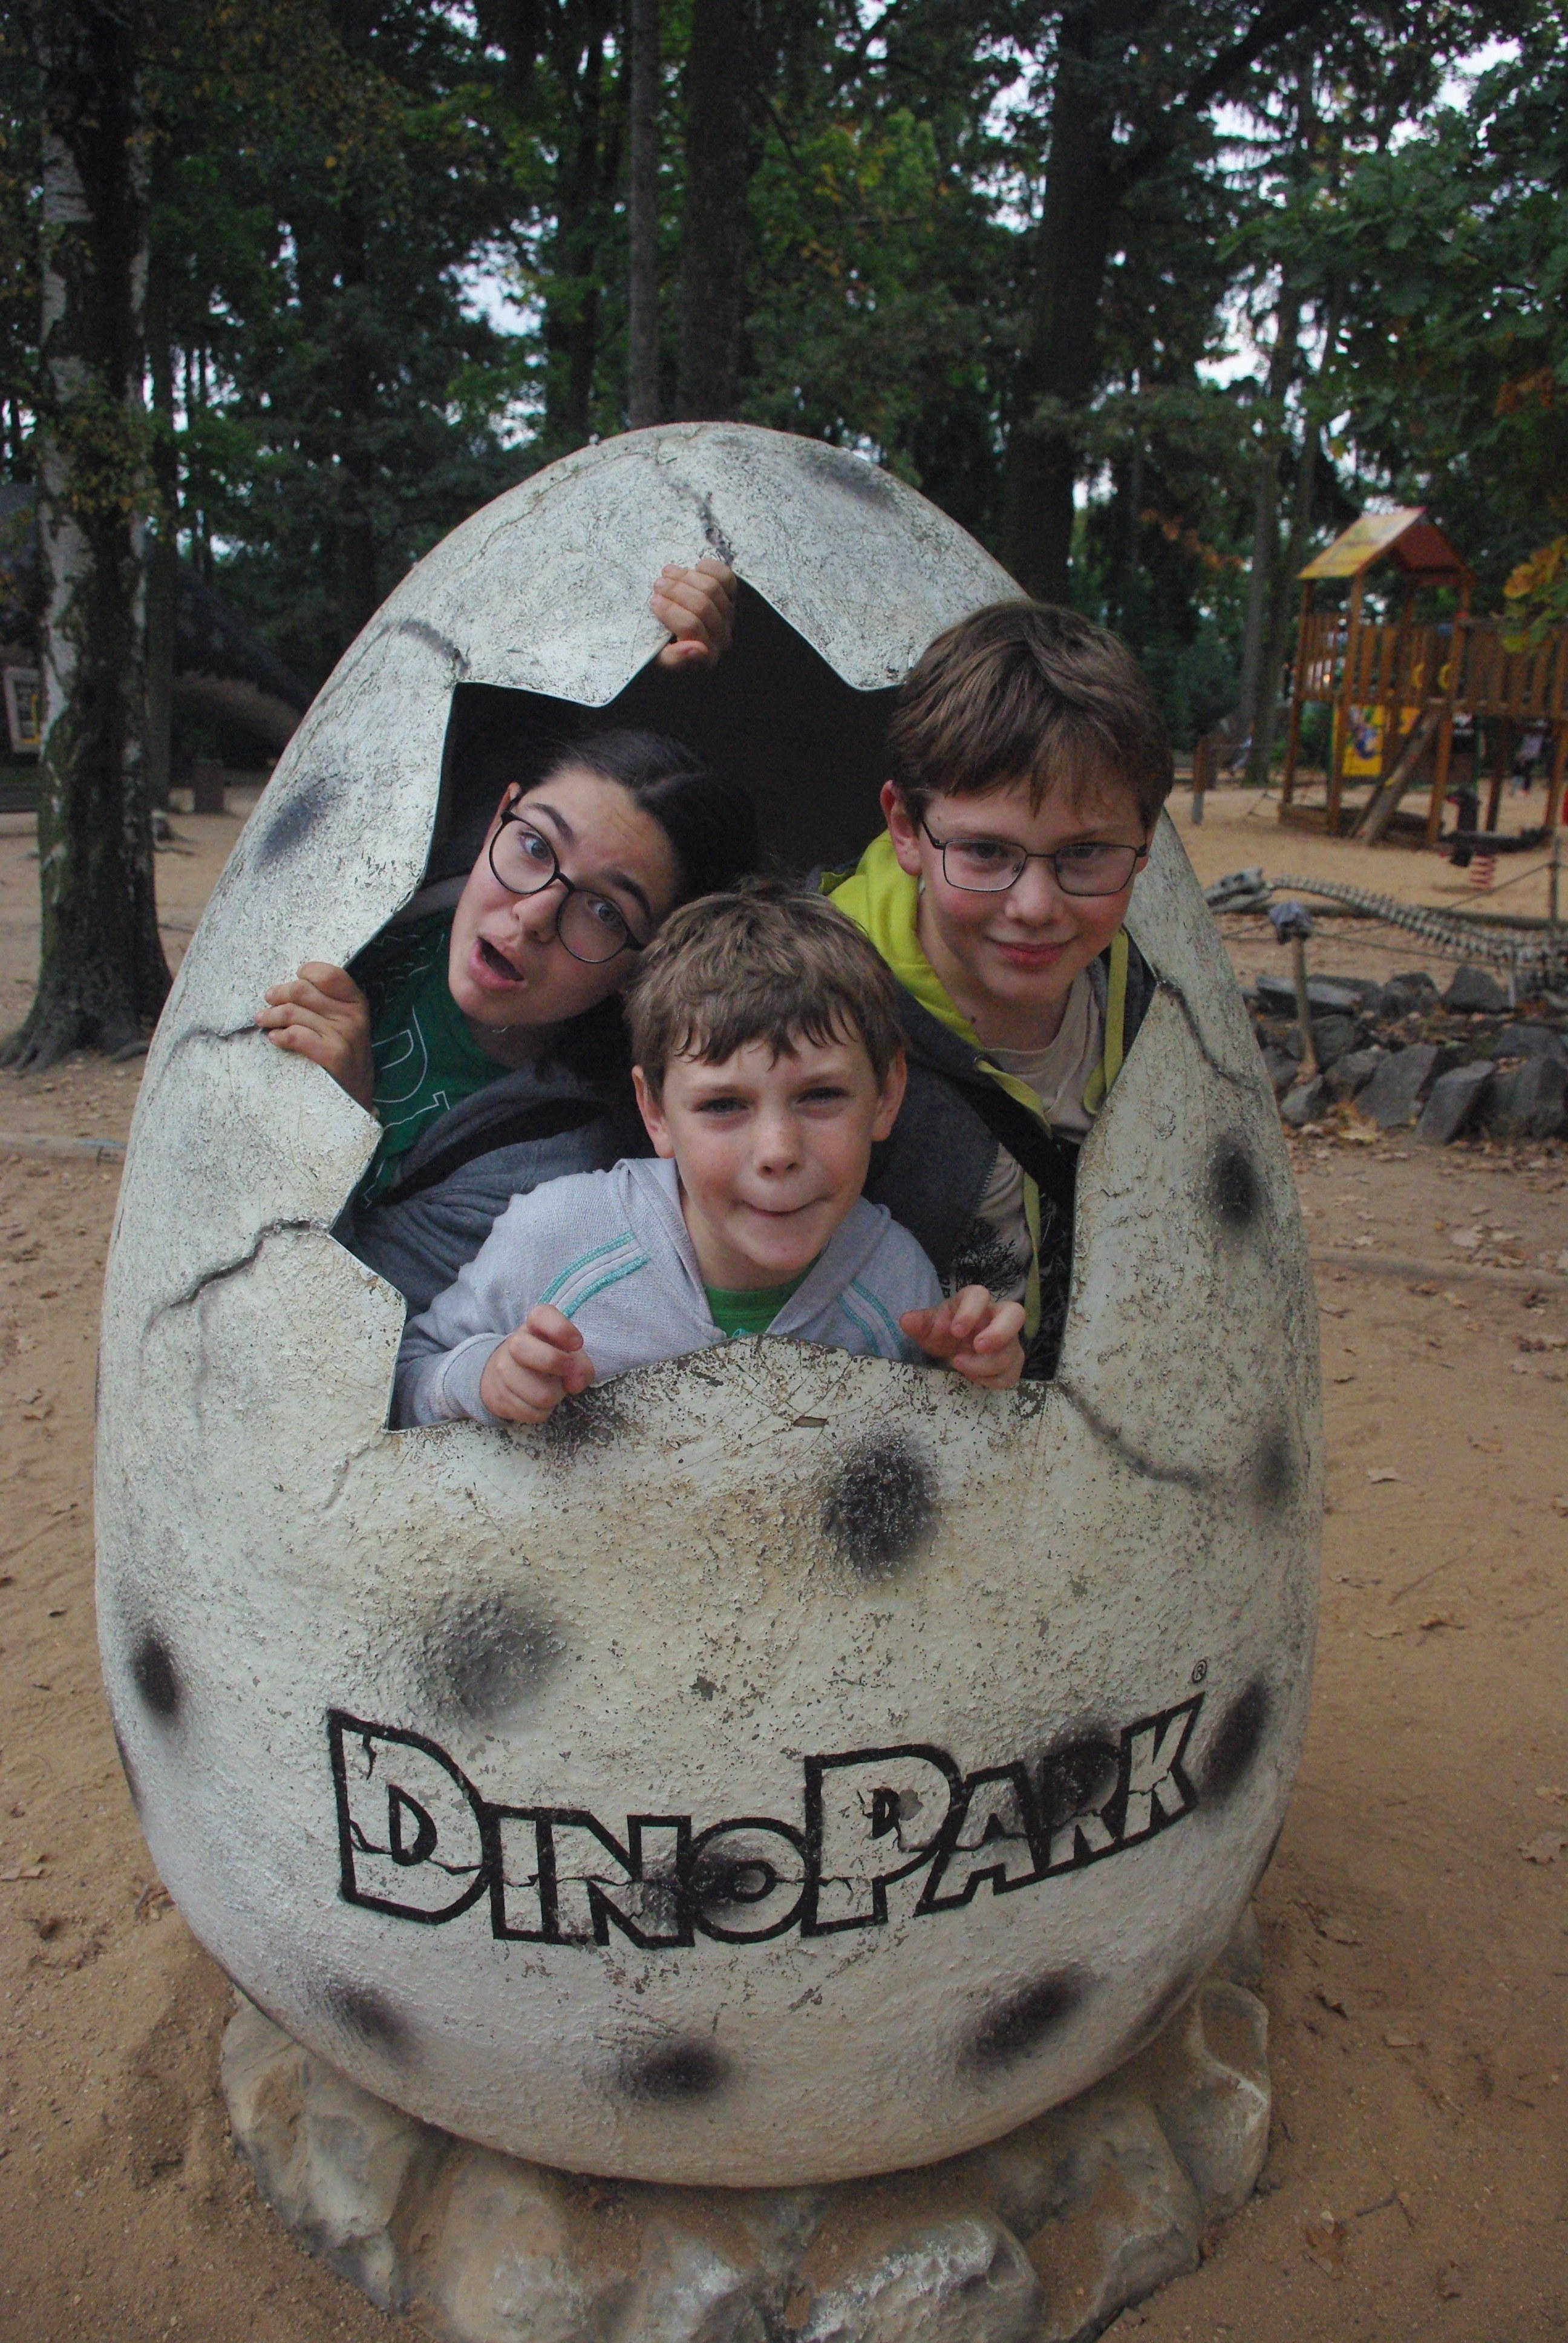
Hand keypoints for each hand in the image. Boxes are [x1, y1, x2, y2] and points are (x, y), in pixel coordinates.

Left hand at [258, 962, 373, 1109]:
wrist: (357, 1101)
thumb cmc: (345, 1059)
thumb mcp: (345, 1026)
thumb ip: (327, 1005)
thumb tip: (288, 988)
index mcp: (356, 1003)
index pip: (328, 975)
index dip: (306, 973)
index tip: (295, 979)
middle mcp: (352, 1016)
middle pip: (303, 991)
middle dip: (279, 994)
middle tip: (268, 1001)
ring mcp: (344, 1035)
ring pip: (293, 1013)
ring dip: (271, 1016)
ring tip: (263, 1020)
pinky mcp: (333, 1055)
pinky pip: (296, 1036)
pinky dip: (279, 1036)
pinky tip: (274, 1039)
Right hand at [478, 1304, 595, 1423]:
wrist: (501, 1376)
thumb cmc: (543, 1360)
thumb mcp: (565, 1353)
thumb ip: (580, 1364)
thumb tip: (576, 1382)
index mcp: (533, 1325)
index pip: (542, 1316)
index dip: (562, 1329)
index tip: (577, 1344)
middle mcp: (515, 1343)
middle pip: (546, 1358)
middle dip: (562, 1367)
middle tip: (565, 1371)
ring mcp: (503, 1371)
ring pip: (543, 1395)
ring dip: (554, 1396)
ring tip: (549, 1388)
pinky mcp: (498, 1397)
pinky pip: (533, 1413)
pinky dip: (541, 1411)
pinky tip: (535, 1401)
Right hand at [651, 557, 735, 668]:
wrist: (672, 632)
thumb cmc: (663, 646)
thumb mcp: (660, 658)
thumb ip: (675, 659)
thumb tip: (697, 649)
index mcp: (707, 656)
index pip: (692, 628)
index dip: (671, 611)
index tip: (653, 601)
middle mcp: (722, 636)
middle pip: (702, 606)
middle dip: (676, 591)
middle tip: (657, 584)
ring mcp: (728, 615)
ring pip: (712, 589)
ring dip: (686, 577)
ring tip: (667, 574)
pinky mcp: (731, 595)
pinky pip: (726, 577)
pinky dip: (709, 568)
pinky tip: (693, 568)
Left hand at [900, 1286, 1025, 1391]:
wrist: (951, 1346)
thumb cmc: (942, 1330)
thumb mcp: (928, 1326)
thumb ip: (919, 1322)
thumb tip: (906, 1321)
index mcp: (975, 1300)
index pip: (980, 1295)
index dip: (971, 1312)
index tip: (955, 1331)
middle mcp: (997, 1316)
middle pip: (1016, 1314)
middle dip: (999, 1333)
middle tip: (977, 1348)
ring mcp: (1009, 1339)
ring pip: (1012, 1351)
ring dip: (986, 1365)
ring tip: (960, 1366)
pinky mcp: (1011, 1360)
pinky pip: (1011, 1374)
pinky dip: (992, 1380)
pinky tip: (972, 1377)